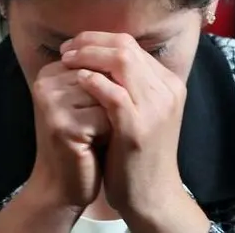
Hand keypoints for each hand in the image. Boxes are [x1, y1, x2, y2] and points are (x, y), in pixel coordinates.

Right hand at [0, 61, 109, 232]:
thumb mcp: (87, 101)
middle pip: (103, 75)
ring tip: (97, 133)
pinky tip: (97, 144)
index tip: (95, 109)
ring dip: (114, 116)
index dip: (111, 86)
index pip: (98, 59)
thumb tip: (131, 48)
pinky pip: (106, 117)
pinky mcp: (61, 126)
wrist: (64, 184)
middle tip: (98, 124)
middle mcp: (45, 82)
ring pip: (108, 94)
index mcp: (50, 71)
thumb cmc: (83, 141)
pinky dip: (111, 132)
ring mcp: (51, 103)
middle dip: (114, 101)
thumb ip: (99, 73)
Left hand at [60, 32, 208, 230]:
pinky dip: (93, 82)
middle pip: (125, 46)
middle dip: (90, 42)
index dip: (97, 39)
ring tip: (67, 61)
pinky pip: (114, 93)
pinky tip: (77, 81)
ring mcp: (156, 107)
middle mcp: (167, 90)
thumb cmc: (137, 152)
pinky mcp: (138, 127)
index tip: (73, 45)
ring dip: (88, 56)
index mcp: (168, 83)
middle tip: (66, 49)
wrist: (153, 194)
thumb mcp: (140, 111)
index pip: (130, 44)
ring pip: (121, 61)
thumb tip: (96, 54)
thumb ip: (127, 84)